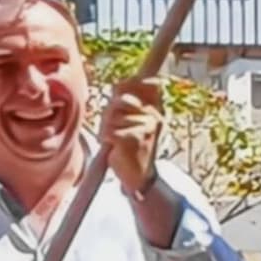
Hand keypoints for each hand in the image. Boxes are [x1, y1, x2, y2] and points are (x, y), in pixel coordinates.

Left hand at [98, 78, 166, 192]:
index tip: (120, 88)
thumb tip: (118, 84)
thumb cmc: (130, 147)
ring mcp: (146, 127)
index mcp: (155, 110)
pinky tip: (114, 148)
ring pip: (112, 116)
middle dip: (110, 112)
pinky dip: (105, 139)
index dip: (131, 82)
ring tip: (114, 140)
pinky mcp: (134, 138)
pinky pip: (108, 130)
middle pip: (121, 98)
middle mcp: (154, 116)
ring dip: (106, 128)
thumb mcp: (131, 121)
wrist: (139, 178)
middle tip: (112, 126)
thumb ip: (126, 102)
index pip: (150, 83)